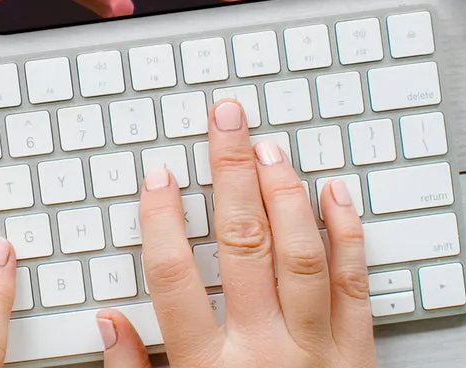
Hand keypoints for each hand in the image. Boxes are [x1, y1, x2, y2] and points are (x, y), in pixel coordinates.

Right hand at [99, 98, 375, 367]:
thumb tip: (108, 322)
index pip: (176, 279)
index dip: (162, 219)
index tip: (158, 174)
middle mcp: (264, 354)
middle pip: (244, 244)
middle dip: (231, 172)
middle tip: (224, 120)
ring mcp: (316, 352)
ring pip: (301, 255)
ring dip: (285, 193)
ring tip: (270, 146)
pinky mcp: (357, 358)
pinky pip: (356, 287)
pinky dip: (348, 234)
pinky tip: (336, 191)